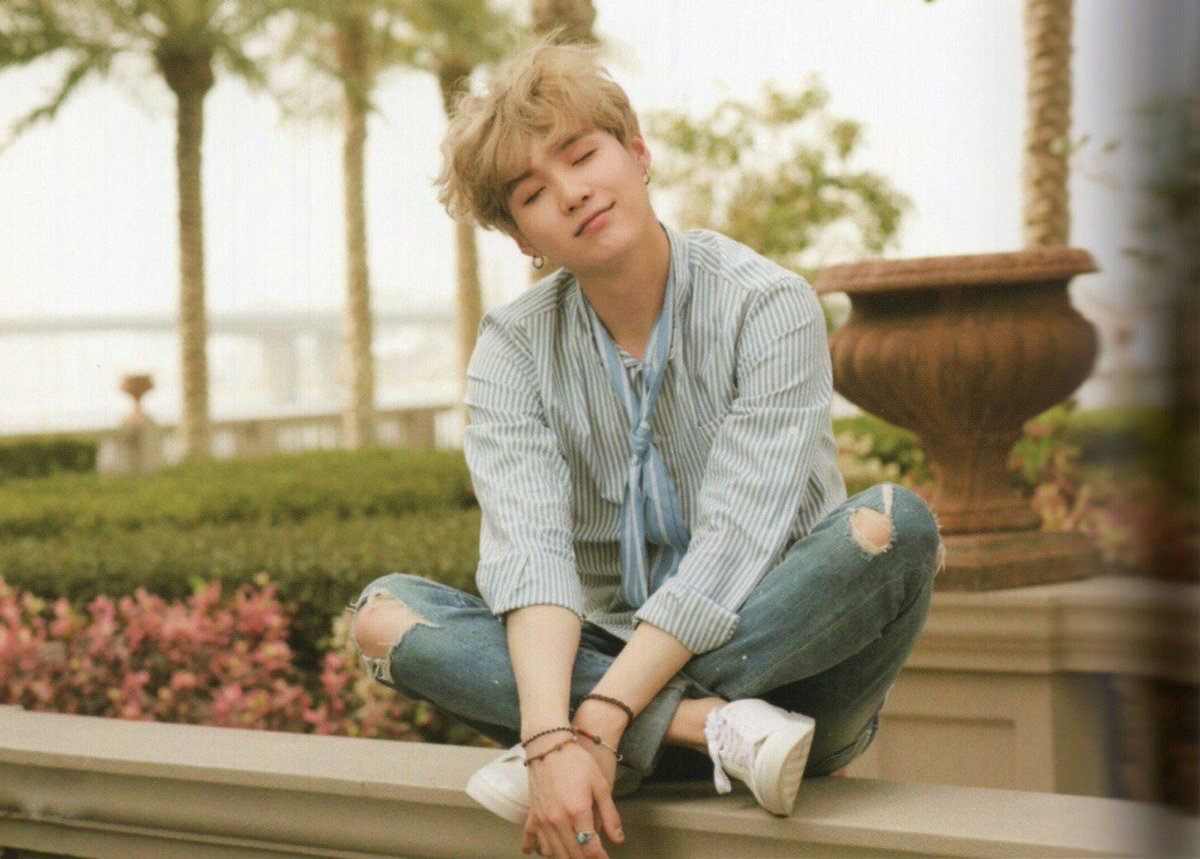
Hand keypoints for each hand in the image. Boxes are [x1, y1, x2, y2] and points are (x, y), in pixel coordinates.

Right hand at [521, 739, 623, 857]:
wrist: (548, 746)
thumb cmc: (578, 762)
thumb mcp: (600, 785)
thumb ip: (610, 815)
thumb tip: (619, 840)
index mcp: (578, 813)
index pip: (590, 850)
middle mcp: (558, 821)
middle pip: (573, 856)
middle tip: (595, 856)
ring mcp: (542, 820)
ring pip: (554, 854)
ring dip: (567, 858)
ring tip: (578, 855)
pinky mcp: (532, 816)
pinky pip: (533, 842)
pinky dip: (540, 851)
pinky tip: (545, 853)